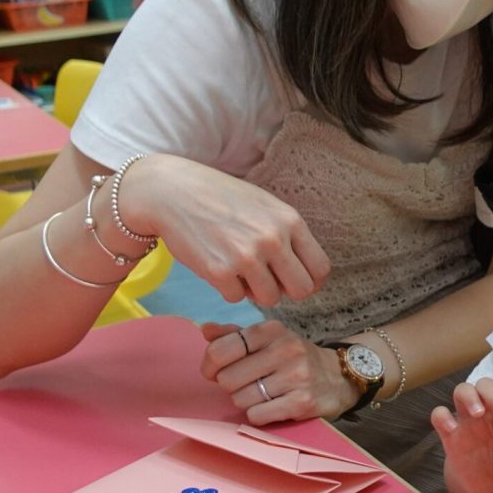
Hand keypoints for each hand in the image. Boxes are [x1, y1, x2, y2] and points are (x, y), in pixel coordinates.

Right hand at [118, 154, 331, 307]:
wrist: (171, 192)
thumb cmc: (220, 198)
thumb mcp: (264, 205)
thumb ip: (289, 234)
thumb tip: (309, 273)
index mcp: (290, 220)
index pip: (320, 268)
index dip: (310, 280)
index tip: (294, 279)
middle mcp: (273, 239)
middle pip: (302, 290)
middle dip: (286, 290)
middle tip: (268, 280)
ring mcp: (246, 257)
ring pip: (270, 299)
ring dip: (255, 290)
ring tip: (240, 269)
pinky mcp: (220, 272)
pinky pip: (237, 298)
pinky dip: (228, 288)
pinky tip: (218, 265)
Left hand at [199, 320, 356, 425]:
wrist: (339, 376)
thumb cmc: (293, 358)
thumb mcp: (268, 339)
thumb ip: (235, 334)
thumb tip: (205, 330)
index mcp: (271, 330)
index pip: (221, 349)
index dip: (210, 365)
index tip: (214, 371)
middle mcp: (285, 349)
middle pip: (227, 379)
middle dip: (231, 386)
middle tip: (245, 384)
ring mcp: (296, 376)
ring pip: (241, 399)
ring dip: (245, 401)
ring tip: (262, 394)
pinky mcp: (302, 402)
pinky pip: (257, 415)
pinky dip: (258, 414)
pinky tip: (270, 406)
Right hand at [430, 379, 492, 492]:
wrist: (481, 484)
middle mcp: (486, 413)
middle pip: (487, 385)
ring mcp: (465, 420)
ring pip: (463, 390)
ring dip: (470, 397)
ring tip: (477, 413)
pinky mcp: (448, 432)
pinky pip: (439, 414)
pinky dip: (442, 416)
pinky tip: (451, 428)